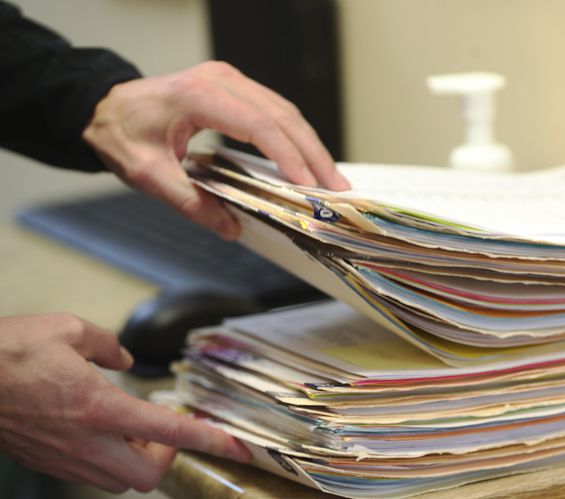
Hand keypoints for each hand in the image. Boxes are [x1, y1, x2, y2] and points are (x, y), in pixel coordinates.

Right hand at [0, 313, 250, 492]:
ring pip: (121, 481)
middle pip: (149, 475)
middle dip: (168, 456)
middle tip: (164, 429)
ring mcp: (65, 458)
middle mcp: (86, 442)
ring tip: (132, 428)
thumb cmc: (5, 355)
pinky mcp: (47, 462)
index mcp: (100, 408)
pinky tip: (101, 431)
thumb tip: (121, 355)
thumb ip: (105, 343)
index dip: (210, 440)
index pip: (171, 432)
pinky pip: (92, 474)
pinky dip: (110, 459)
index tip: (235, 446)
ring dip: (138, 459)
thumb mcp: (66, 329)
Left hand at [82, 61, 350, 240]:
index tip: (308, 184)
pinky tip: (306, 160)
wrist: (104, 107)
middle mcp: (220, 81)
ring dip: (310, 145)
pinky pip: (274, 111)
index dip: (288, 155)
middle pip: (282, 115)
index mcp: (199, 96)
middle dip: (313, 153)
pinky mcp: (234, 89)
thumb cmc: (122, 134)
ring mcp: (229, 81)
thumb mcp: (148, 175)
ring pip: (284, 110)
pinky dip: (294, 137)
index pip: (258, 125)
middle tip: (335, 187)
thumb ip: (190, 202)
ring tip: (329, 177)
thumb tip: (230, 228)